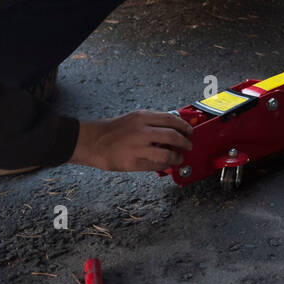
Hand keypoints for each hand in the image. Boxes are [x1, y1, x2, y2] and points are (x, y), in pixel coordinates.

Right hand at [71, 110, 193, 171]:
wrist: (93, 141)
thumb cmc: (113, 130)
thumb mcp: (134, 118)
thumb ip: (152, 121)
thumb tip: (173, 127)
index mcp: (142, 117)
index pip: (171, 119)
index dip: (184, 126)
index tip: (190, 131)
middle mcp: (141, 131)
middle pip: (173, 136)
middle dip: (185, 142)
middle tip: (188, 145)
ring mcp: (137, 147)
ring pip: (167, 154)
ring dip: (177, 157)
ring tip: (178, 158)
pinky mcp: (133, 162)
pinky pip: (155, 166)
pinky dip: (164, 166)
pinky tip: (165, 165)